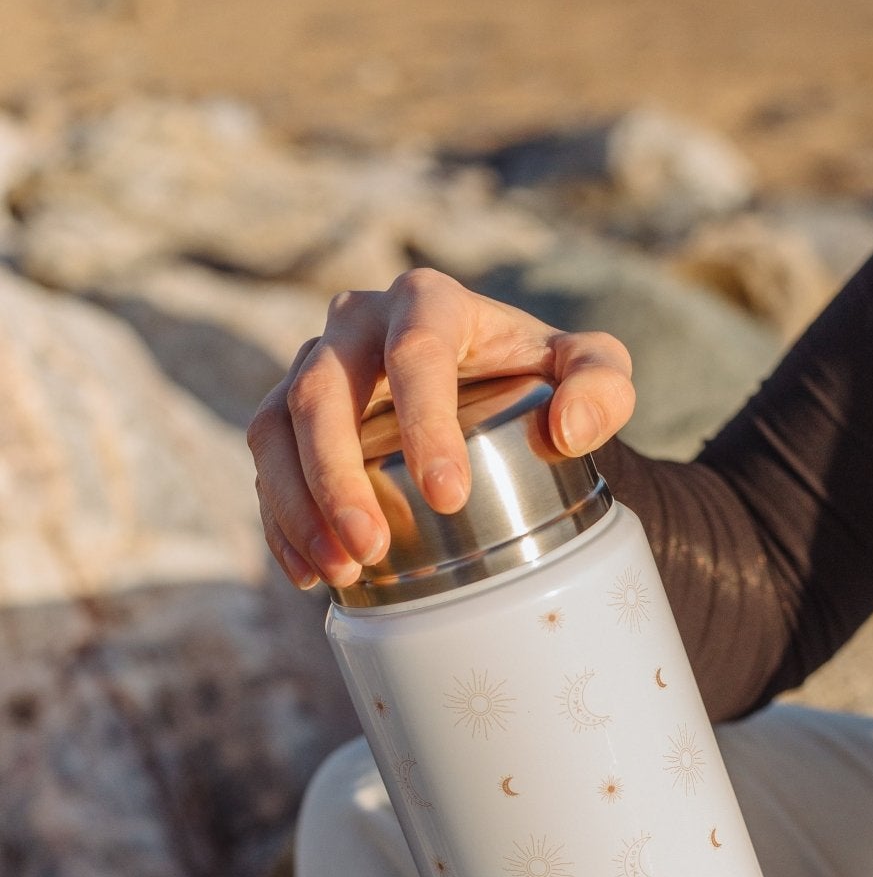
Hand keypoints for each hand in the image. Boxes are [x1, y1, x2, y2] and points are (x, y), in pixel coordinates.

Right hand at [246, 267, 634, 589]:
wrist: (495, 394)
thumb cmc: (542, 378)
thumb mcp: (595, 371)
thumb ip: (604, 387)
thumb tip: (570, 430)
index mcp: (428, 302)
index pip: (414, 351)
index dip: (424, 424)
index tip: (448, 497)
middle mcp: (356, 323)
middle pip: (322, 392)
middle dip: (338, 477)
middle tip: (372, 550)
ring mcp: (314, 367)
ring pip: (276, 428)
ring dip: (298, 504)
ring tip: (340, 573)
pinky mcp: (289, 417)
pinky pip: (265, 464)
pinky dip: (282, 522)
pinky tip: (310, 574)